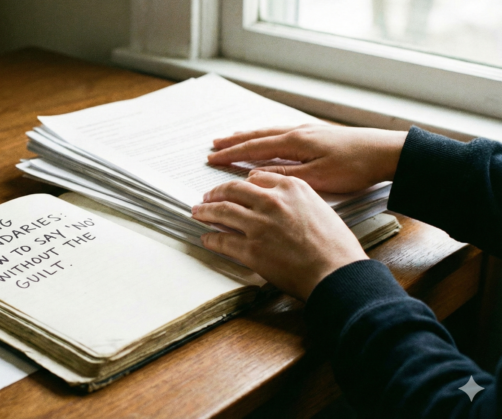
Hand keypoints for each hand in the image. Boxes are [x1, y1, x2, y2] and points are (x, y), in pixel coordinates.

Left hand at [192, 171, 367, 300]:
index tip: (234, 188)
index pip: (256, 178)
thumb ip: (297, 200)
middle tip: (207, 197)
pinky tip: (206, 239)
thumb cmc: (335, 246)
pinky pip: (223, 241)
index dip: (241, 184)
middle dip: (216, 192)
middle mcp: (272, 201)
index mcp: (292, 188)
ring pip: (222, 211)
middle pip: (233, 190)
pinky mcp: (251, 249)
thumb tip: (280, 203)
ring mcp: (259, 225)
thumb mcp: (319, 208)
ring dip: (205, 212)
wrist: (337, 272)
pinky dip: (211, 239)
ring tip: (197, 212)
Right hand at [207, 124, 407, 193]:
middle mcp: (298, 132)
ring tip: (232, 138)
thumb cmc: (355, 167)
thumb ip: (285, 176)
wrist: (387, 152)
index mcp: (295, 142)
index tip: (211, 159)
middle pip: (257, 136)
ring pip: (269, 132)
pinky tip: (267, 138)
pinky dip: (266, 135)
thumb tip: (256, 176)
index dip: (231, 155)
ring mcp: (308, 131)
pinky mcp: (318, 134)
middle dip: (233, 142)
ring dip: (248, 136)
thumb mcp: (317, 179)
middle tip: (213, 145)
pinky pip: (282, 132)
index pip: (254, 148)